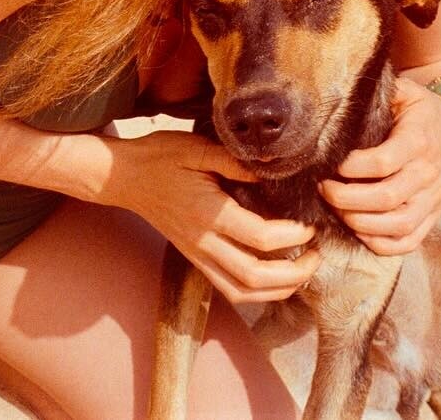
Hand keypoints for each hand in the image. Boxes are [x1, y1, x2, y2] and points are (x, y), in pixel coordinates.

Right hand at [102, 130, 320, 304]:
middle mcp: (202, 241)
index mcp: (207, 212)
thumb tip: (272, 170)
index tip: (310, 225)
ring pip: (241, 291)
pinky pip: (227, 288)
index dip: (293, 236)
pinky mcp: (194, 258)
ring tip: (302, 273)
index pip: (260, 237)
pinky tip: (275, 279)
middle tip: (316, 256)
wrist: (124, 176)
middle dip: (293, 273)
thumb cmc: (161, 157)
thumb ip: (236, 161)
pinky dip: (256, 292)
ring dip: (277, 290)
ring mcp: (197, 254)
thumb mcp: (198, 147)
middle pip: (254, 276)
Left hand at [318, 76, 440, 254]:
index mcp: (419, 140)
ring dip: (360, 223)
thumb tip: (339, 103)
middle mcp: (428, 173)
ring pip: (399, 224)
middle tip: (324, 189)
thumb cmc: (418, 110)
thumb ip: (376, 96)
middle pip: (386, 198)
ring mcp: (433, 199)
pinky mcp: (433, 215)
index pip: (383, 162)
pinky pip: (409, 241)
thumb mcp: (404, 92)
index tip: (331, 165)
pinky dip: (382, 244)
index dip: (351, 168)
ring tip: (336, 210)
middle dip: (346, 199)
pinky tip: (359, 231)